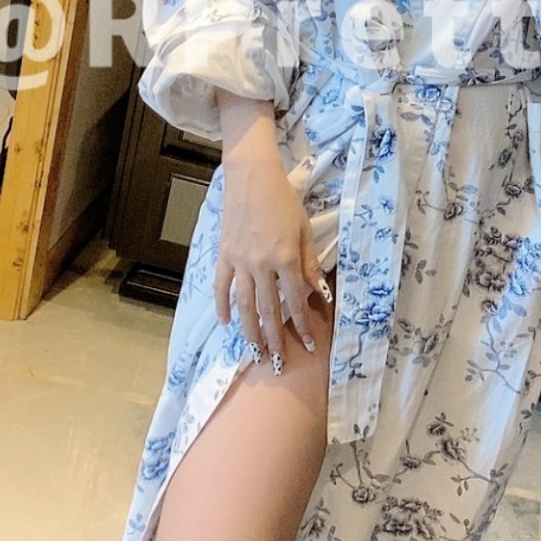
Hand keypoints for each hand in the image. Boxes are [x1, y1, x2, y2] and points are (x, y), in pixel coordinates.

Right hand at [212, 103, 325, 362]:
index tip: (309, 346)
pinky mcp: (223, 255)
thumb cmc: (284, 200)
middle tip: (277, 363)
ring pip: (243, 304)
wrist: (251, 178)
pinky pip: (221, 286)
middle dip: (274, 338)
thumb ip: (310, 264)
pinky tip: (226, 324)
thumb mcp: (305, 230)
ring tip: (254, 351)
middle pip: (268, 310)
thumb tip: (319, 294)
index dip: (302, 326)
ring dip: (249, 331)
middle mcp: (261, 265)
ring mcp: (239, 261)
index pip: (295, 301)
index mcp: (285, 259)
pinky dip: (223, 306)